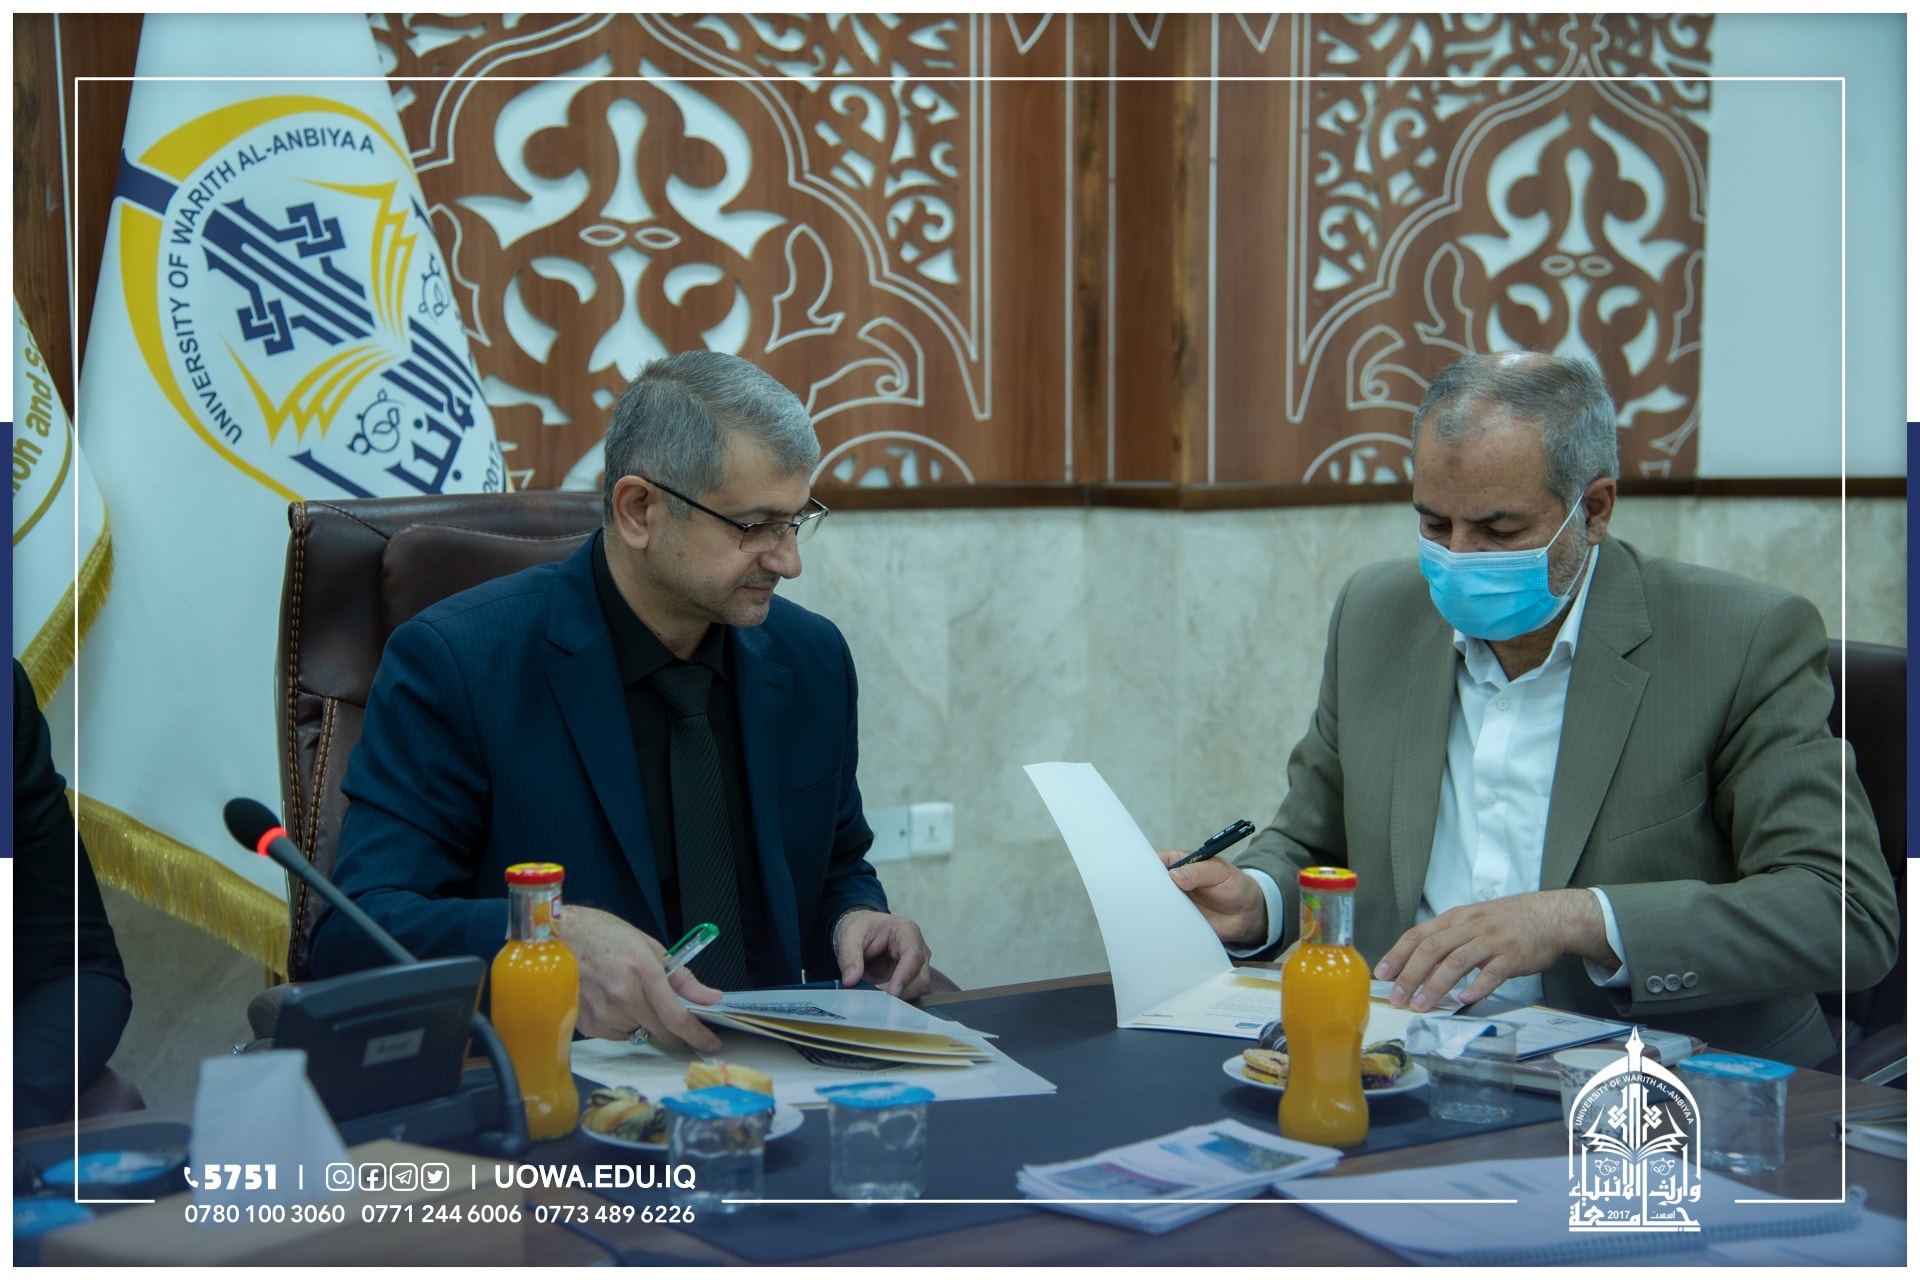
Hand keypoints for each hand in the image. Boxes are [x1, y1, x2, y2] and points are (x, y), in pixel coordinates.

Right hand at [555, 905, 722, 1053]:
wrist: (560, 939)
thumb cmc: (607, 938)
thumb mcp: (651, 949)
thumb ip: (684, 978)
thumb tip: (712, 998)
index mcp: (643, 973)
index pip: (676, 1017)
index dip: (697, 1035)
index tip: (711, 1045)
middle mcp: (622, 998)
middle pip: (661, 1031)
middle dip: (672, 1027)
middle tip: (668, 1011)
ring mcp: (603, 1014)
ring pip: (639, 1032)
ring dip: (643, 1021)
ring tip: (627, 992)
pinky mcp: (587, 1025)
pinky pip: (617, 1034)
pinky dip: (622, 1023)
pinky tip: (610, 1000)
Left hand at [834, 909, 932, 999]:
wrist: (862, 931)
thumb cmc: (861, 927)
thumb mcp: (849, 936)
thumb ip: (849, 956)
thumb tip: (851, 980)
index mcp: (906, 931)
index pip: (913, 955)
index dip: (904, 976)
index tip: (891, 993)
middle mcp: (918, 948)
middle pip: (920, 977)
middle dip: (900, 991)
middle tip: (875, 999)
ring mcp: (917, 965)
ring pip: (917, 989)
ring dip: (896, 996)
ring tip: (873, 995)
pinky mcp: (911, 978)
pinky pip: (908, 993)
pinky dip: (893, 999)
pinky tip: (878, 997)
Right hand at [1158, 848, 1268, 949]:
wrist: (1246, 913)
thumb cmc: (1234, 885)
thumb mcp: (1219, 872)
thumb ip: (1198, 872)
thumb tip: (1176, 875)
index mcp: (1179, 862)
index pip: (1156, 861)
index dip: (1148, 867)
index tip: (1146, 876)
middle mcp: (1173, 882)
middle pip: (1151, 884)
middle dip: (1148, 890)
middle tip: (1152, 896)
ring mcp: (1174, 901)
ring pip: (1156, 904)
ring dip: (1155, 908)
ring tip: (1160, 911)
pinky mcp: (1179, 919)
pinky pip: (1166, 921)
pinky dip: (1164, 923)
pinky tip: (1167, 924)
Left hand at [1374, 889, 1617, 1010]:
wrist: (1549, 915)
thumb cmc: (1506, 921)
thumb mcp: (1471, 921)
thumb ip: (1447, 938)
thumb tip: (1417, 963)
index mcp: (1455, 918)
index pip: (1418, 935)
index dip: (1397, 955)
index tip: (1381, 974)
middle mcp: (1469, 927)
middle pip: (1432, 949)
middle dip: (1410, 976)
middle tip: (1398, 999)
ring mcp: (1491, 940)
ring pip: (1457, 962)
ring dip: (1435, 986)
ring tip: (1421, 1005)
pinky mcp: (1514, 955)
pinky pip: (1493, 972)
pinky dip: (1477, 986)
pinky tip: (1464, 1000)